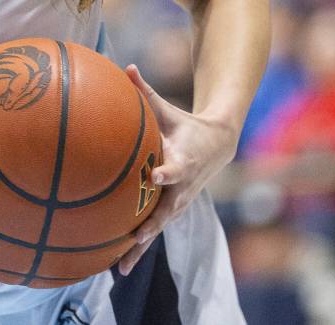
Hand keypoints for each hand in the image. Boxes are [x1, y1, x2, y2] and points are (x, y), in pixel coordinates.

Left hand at [118, 65, 237, 273]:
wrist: (217, 147)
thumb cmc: (185, 125)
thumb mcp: (169, 109)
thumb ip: (145, 91)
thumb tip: (125, 66)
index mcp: (182, 161)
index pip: (175, 168)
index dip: (166, 172)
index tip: (156, 176)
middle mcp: (181, 188)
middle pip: (166, 210)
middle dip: (151, 225)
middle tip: (136, 238)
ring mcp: (177, 203)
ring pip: (157, 229)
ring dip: (141, 248)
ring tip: (120, 268)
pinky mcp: (170, 212)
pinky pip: (152, 232)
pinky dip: (138, 249)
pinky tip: (117, 266)